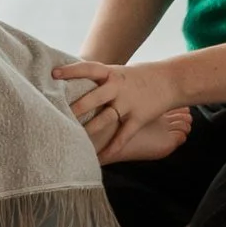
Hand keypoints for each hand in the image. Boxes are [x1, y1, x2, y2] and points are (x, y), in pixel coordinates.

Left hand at [53, 56, 190, 165]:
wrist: (171, 80)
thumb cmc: (140, 76)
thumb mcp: (119, 72)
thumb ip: (100, 79)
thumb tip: (74, 83)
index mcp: (112, 73)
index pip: (89, 69)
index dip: (72, 71)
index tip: (54, 74)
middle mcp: (118, 88)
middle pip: (94, 98)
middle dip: (77, 107)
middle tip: (59, 114)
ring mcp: (129, 103)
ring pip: (105, 119)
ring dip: (90, 130)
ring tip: (74, 139)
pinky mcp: (138, 118)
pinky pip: (123, 136)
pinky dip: (111, 148)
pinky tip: (99, 157)